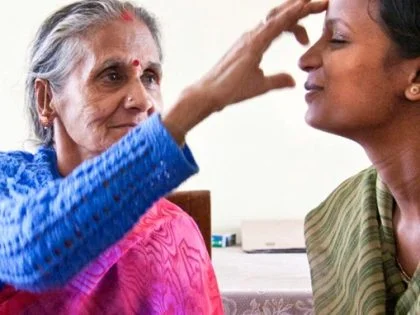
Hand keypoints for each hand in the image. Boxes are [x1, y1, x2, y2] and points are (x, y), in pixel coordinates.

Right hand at [193, 0, 327, 111]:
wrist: (211, 95)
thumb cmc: (230, 90)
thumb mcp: (261, 85)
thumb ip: (278, 80)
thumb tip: (293, 81)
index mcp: (256, 42)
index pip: (282, 26)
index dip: (298, 22)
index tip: (314, 22)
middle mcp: (253, 35)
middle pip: (282, 16)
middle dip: (303, 8)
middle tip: (324, 4)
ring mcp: (251, 37)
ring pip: (278, 16)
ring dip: (299, 7)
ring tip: (316, 1)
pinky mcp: (251, 44)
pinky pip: (272, 25)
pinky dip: (288, 15)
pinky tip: (301, 6)